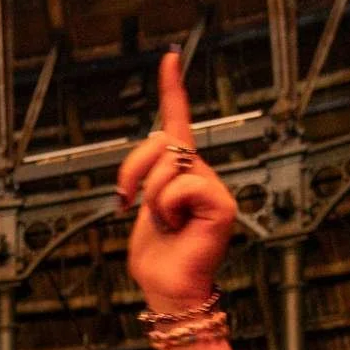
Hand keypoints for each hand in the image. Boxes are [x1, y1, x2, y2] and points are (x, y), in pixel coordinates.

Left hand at [117, 50, 236, 313]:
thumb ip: (147, 180)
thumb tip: (143, 169)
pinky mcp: (222, 203)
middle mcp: (202, 174)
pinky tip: (178, 226)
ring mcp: (214, 188)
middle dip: (133, 171)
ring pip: (168, 166)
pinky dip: (169, 207)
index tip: (169, 58)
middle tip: (128, 204)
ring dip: (152, 198)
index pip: (177, 124)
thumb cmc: (158, 258)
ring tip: (165, 224)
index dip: (172, 90)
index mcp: (182, 173)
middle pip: (161, 142)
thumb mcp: (142, 209)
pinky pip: (183, 186)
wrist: (170, 290)